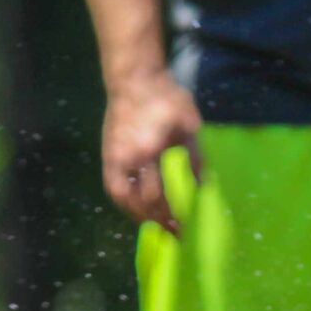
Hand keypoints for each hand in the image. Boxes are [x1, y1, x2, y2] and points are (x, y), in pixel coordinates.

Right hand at [101, 73, 203, 232]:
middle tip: (177, 233)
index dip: (173, 210)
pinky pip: (115, 189)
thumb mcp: (188, 123)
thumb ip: (194, 156)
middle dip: (160, 219)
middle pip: (142, 200)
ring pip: (125, 199)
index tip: (187, 222)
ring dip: (143, 215)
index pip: (159, 192)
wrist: (133, 77)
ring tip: (159, 227)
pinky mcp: (107, 157)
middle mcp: (128, 158)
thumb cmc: (165, 96)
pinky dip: (128, 203)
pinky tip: (141, 211)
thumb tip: (203, 188)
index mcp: (149, 148)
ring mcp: (114, 158)